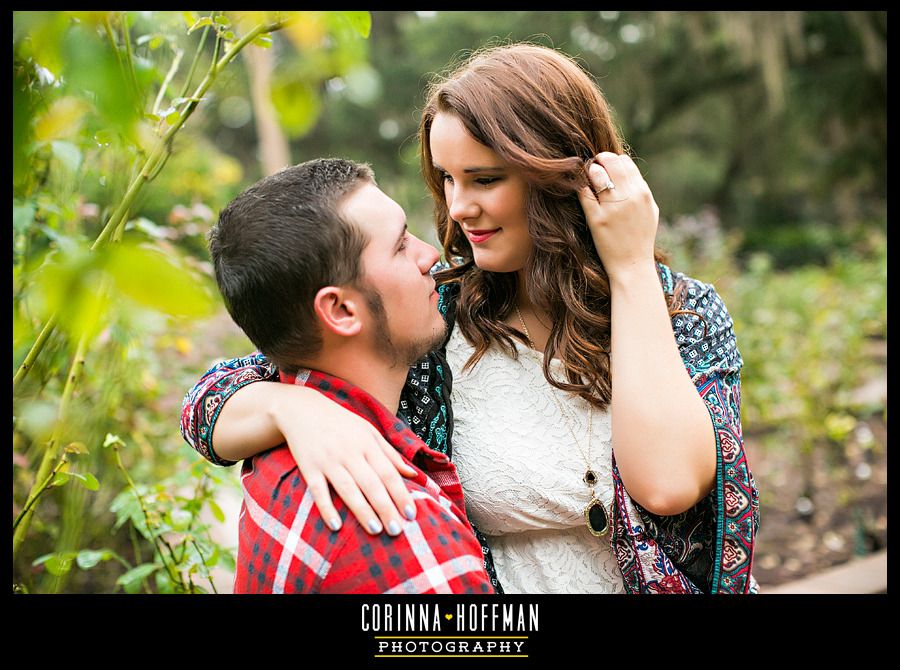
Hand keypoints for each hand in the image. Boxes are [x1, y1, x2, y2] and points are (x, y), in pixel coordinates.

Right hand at [269, 388, 418, 535]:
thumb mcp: (368, 431)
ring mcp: (328, 460)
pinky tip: (336, 525)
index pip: (388, 473)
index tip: (411, 514)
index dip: (401, 494)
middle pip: (371, 484)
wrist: (302, 410)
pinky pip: (318, 490)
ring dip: (362, 511)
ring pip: (348, 489)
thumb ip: (390, 453)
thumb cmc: (341, 423)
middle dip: (385, 508)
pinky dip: (326, 508)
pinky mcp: (309, 467)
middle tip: (397, 530)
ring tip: (376, 530)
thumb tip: (413, 474)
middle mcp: (349, 452)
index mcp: (367, 444)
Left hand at [577, 152, 659, 282]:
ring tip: (587, 180)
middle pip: (610, 161)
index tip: (605, 168)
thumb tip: (627, 171)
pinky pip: (584, 192)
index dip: (612, 162)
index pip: (625, 162)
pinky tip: (581, 192)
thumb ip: (641, 190)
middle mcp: (630, 197)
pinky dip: (580, 188)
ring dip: (589, 173)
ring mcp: (613, 208)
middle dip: (598, 161)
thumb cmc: (640, 239)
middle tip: (592, 168)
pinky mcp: (597, 219)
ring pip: (596, 173)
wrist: (632, 266)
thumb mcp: (650, 211)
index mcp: (643, 193)